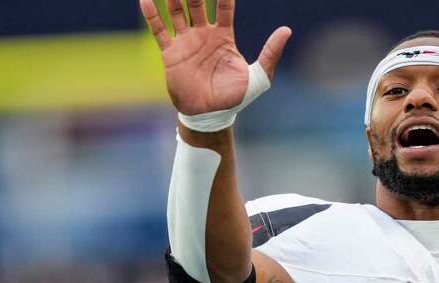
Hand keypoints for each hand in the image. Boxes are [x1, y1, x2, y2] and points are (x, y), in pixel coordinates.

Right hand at [140, 0, 290, 114]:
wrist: (210, 115)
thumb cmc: (236, 97)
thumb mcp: (259, 76)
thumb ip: (270, 52)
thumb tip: (287, 29)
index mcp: (224, 37)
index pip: (224, 8)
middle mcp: (204, 35)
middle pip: (197, 4)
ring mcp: (186, 42)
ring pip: (177, 12)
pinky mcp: (171, 53)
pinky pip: (159, 30)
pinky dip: (151, 15)